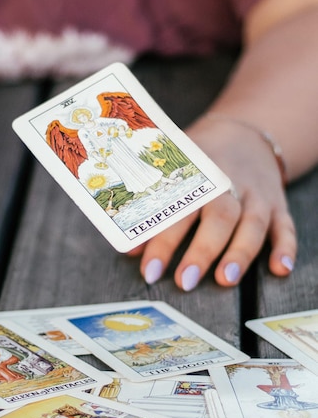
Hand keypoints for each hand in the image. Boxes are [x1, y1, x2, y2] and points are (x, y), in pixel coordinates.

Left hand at [131, 115, 296, 289]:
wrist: (242, 136)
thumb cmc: (196, 164)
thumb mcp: (171, 174)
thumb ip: (152, 209)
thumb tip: (132, 250)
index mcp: (196, 176)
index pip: (177, 211)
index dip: (162, 242)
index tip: (149, 270)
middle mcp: (229, 184)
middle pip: (218, 217)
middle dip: (201, 251)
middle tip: (185, 281)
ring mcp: (257, 195)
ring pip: (253, 224)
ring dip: (240, 254)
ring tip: (225, 280)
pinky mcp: (278, 205)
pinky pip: (285, 226)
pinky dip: (286, 247)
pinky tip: (279, 269)